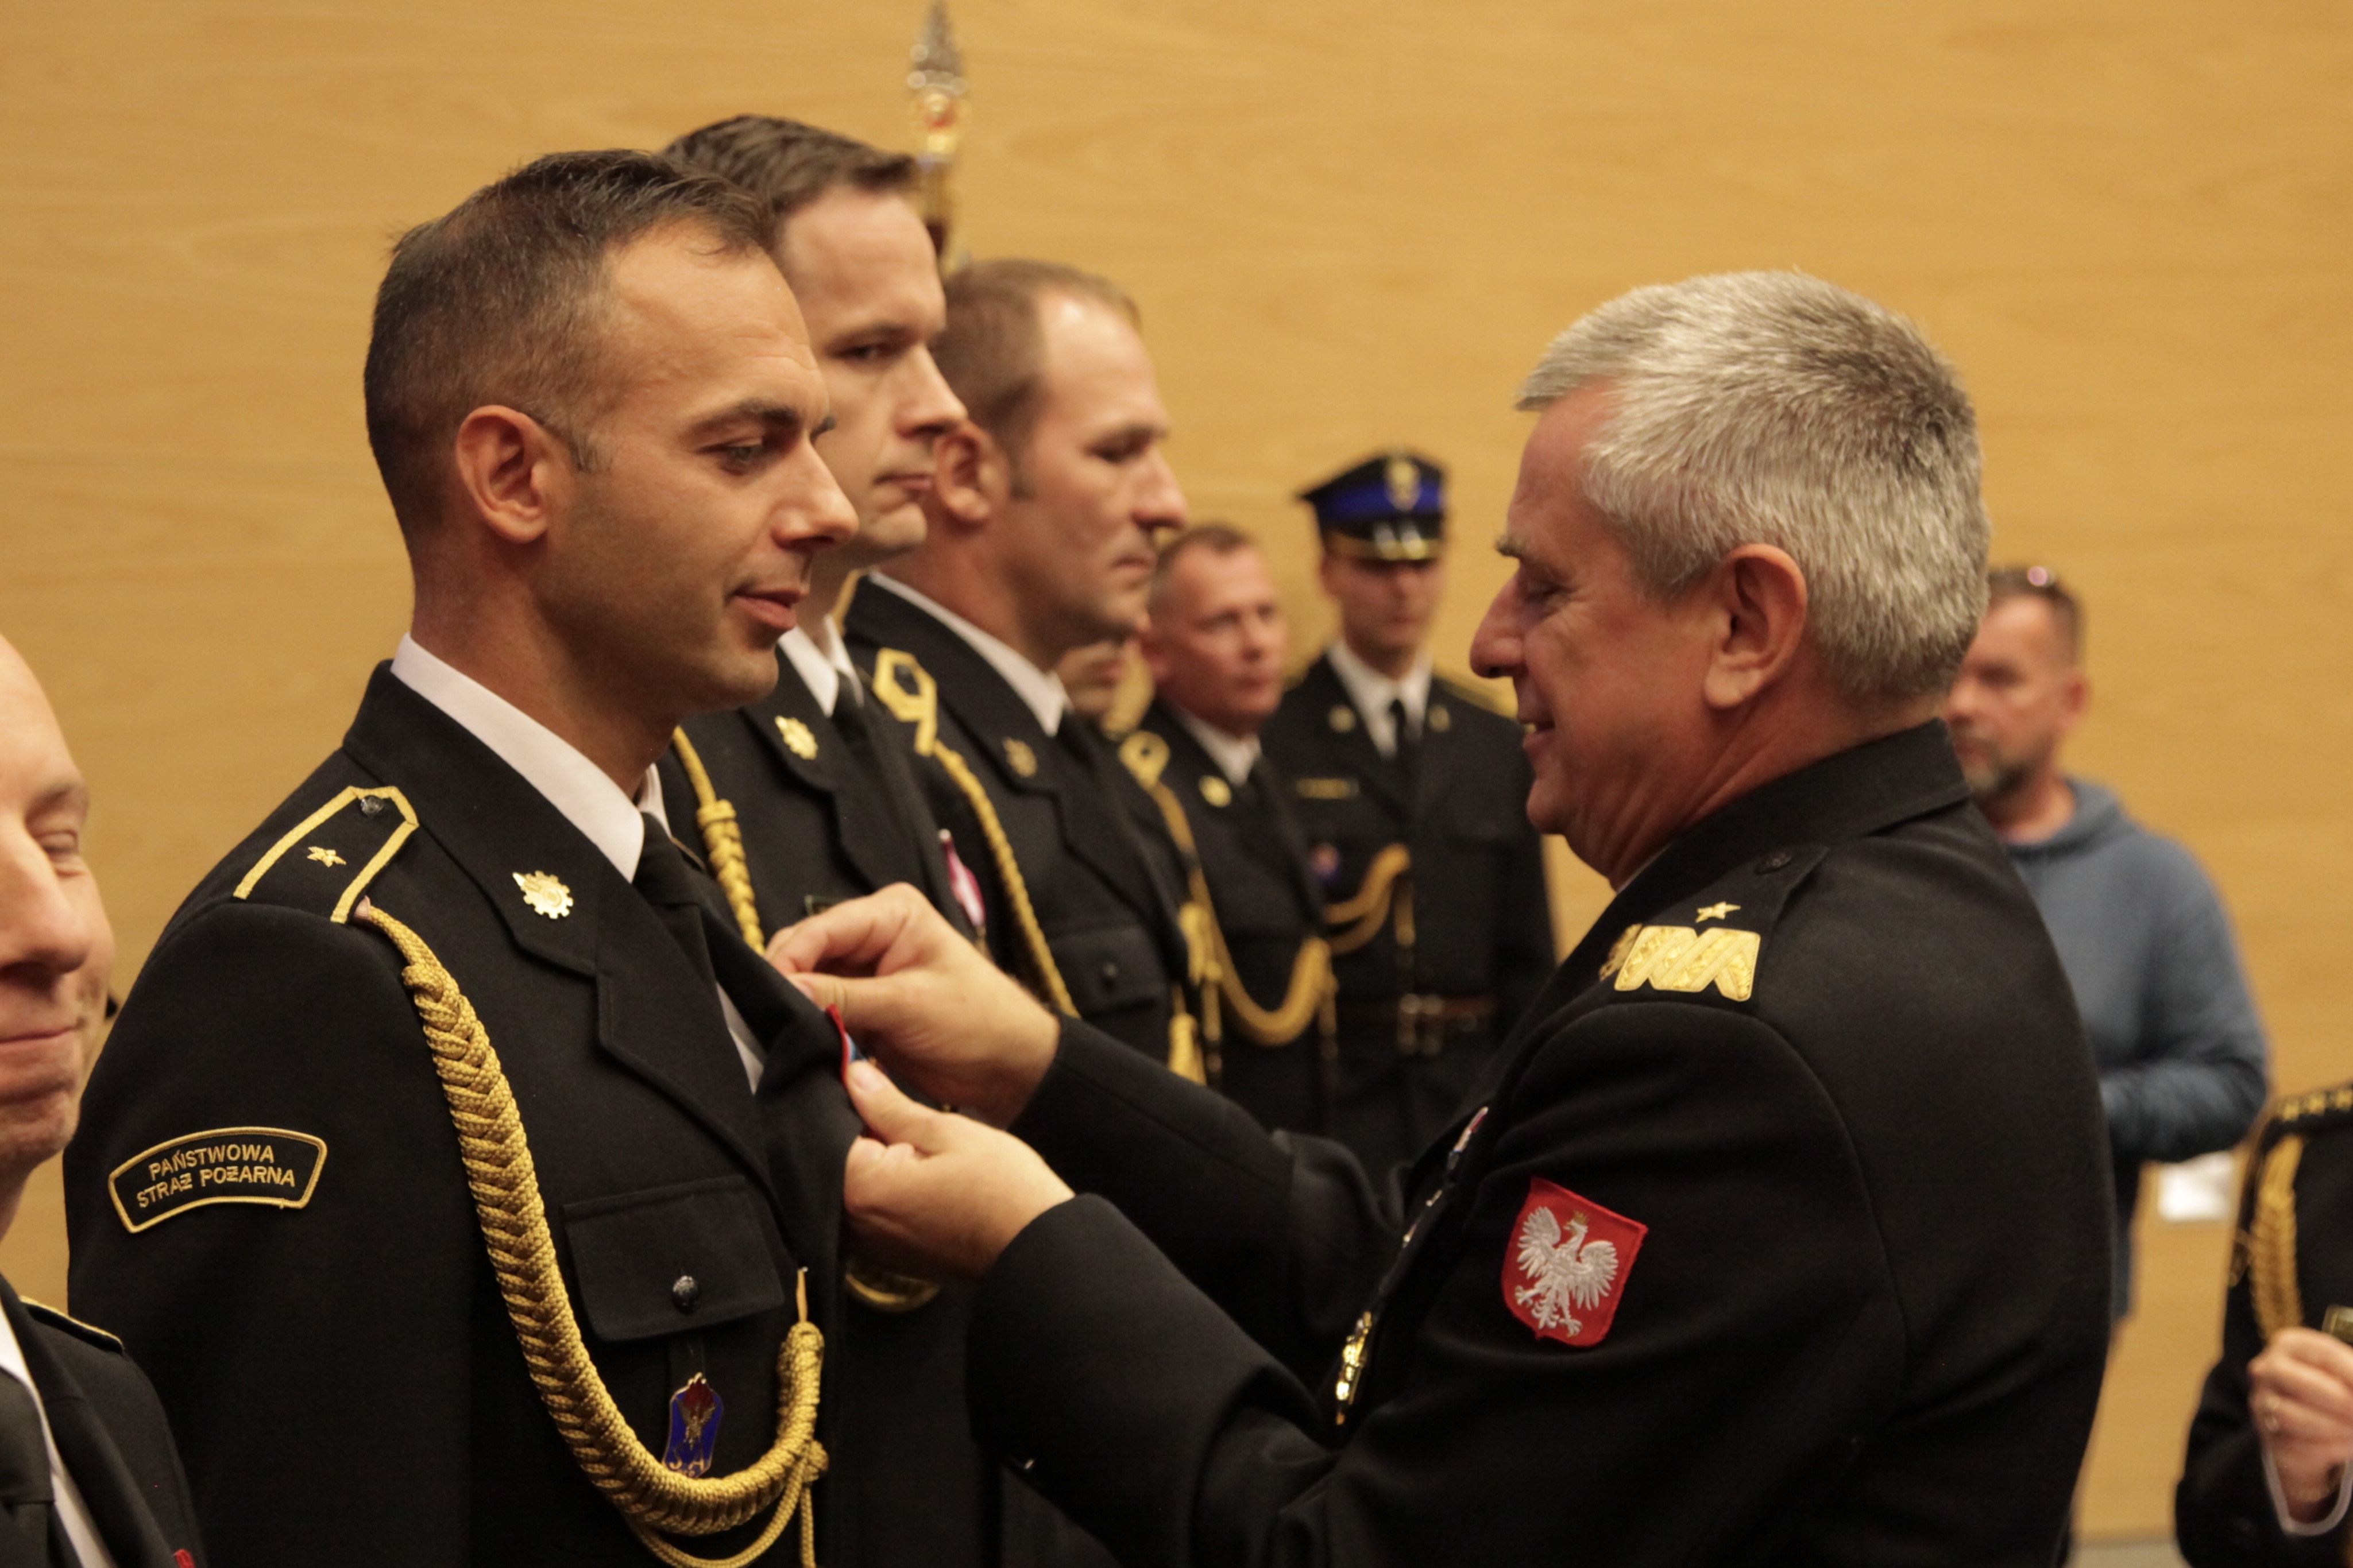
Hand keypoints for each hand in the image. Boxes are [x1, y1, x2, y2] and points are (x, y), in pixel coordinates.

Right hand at [769, 884, 1057, 1125]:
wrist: (1009, 1067)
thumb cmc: (978, 1021)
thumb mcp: (909, 1006)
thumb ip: (843, 999)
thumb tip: (784, 991)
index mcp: (892, 913)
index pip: (821, 928)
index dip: (788, 960)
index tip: (766, 995)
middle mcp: (874, 935)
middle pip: (807, 952)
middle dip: (786, 983)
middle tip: (766, 1021)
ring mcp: (866, 972)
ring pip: (808, 983)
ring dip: (794, 1008)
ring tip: (776, 1036)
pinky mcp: (863, 1007)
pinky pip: (821, 1011)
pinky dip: (809, 1026)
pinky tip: (794, 1044)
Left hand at [841, 1060, 1071, 1279]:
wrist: (1037, 1250)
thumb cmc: (1001, 1189)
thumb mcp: (947, 1132)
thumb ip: (890, 1106)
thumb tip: (853, 1075)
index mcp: (860, 1188)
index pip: (828, 1129)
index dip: (851, 1102)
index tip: (873, 1088)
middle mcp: (853, 1224)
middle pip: (836, 1162)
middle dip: (861, 1134)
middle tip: (902, 1117)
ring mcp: (870, 1246)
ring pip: (854, 1188)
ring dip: (875, 1164)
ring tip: (918, 1148)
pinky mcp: (889, 1257)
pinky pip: (870, 1213)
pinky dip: (885, 1191)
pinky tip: (920, 1178)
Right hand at [2249, 1328, 2352, 1518]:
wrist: (2314, 1428)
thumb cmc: (2339, 1393)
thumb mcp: (2350, 1381)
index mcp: (2294, 1343)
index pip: (2325, 1354)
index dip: (2352, 1374)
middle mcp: (2269, 1367)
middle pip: (2295, 1381)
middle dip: (2337, 1400)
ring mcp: (2263, 1401)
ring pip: (2290, 1413)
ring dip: (2333, 1427)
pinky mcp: (2266, 1433)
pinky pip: (2290, 1440)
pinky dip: (2324, 1445)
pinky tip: (2345, 1444)